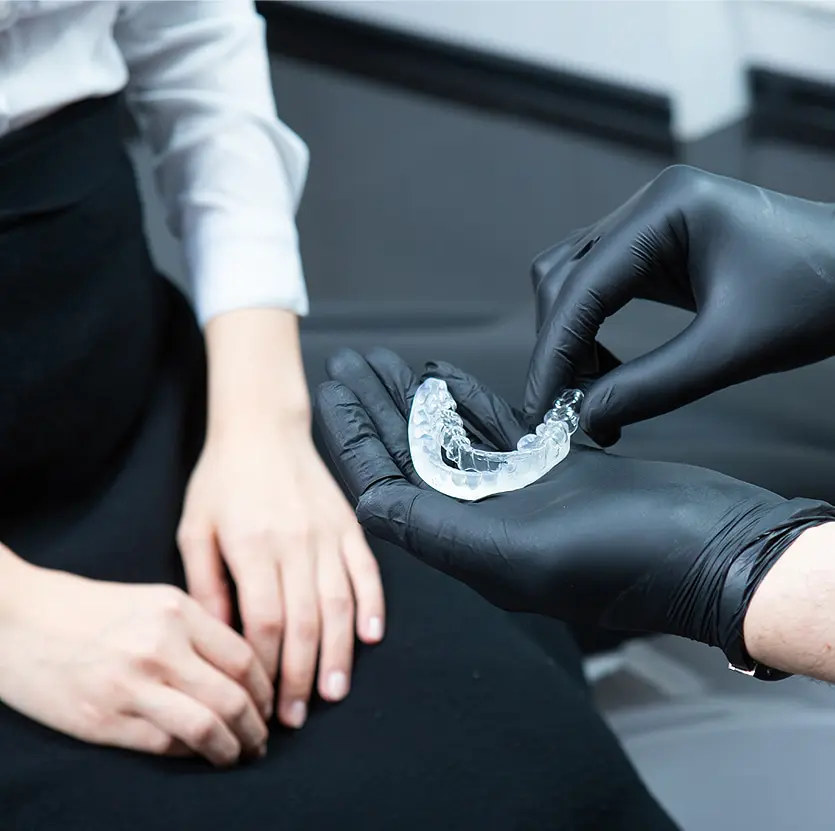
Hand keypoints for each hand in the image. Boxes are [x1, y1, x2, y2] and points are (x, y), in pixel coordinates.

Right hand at [0, 552, 271, 765]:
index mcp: (177, 611)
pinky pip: (166, 745)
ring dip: (233, 749)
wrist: (18, 618)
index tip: (270, 703)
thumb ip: (196, 629)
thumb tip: (241, 669)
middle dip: (258, 726)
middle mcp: (161, 646)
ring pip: (207, 728)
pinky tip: (199, 754)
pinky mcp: (104, 719)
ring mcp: (132, 684)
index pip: (244, 658)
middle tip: (263, 739)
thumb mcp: (153, 600)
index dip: (266, 688)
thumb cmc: (90, 609)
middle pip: (234, 697)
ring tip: (240, 755)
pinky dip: (192, 754)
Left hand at [177, 423, 384, 729]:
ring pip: (340, 605)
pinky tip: (371, 638)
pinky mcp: (349, 526)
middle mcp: (296, 543)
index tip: (264, 699)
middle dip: (302, 675)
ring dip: (339, 654)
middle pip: (306, 623)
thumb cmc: (221, 481)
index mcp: (253, 546)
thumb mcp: (195, 529)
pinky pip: (367, 571)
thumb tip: (221, 639)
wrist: (262, 430)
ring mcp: (328, 534)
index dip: (267, 668)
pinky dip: (373, 606)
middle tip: (298, 716)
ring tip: (334, 692)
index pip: (266, 623)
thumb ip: (206, 585)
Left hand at [315, 348, 834, 668]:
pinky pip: (498, 428)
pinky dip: (470, 400)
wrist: (714, 550)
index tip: (332, 390)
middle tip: (348, 361)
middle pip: (412, 453)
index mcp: (467, 543)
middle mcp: (485, 519)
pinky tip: (444, 377)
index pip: (390, 484)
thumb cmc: (627, 561)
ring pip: (451, 435)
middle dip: (377, 406)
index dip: (356, 437)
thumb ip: (438, 532)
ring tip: (384, 359)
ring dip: (415, 396)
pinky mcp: (555, 468)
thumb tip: (370, 507)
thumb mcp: (519, 553)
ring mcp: (520, 492)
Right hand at [525, 164, 834, 444]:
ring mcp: (650, 224)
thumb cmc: (820, 296)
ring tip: (586, 394)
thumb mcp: (732, 349)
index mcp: (665, 210)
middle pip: (563, 278)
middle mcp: (647, 207)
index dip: (553, 352)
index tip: (539, 409)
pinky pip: (601, 288)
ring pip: (573, 281)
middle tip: (563, 410)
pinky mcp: (657, 247)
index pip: (580, 285)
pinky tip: (608, 371)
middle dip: (557, 346)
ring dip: (569, 339)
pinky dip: (592, 332)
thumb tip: (587, 417)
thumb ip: (652, 385)